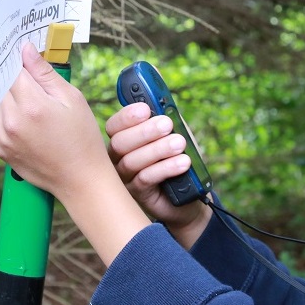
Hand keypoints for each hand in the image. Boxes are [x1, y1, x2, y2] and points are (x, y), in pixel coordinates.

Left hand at [0, 43, 113, 201]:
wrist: (80, 179)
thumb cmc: (82, 138)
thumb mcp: (72, 99)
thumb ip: (45, 73)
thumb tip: (26, 50)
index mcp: (32, 105)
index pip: (13, 69)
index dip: (15, 57)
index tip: (18, 49)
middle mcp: (12, 121)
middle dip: (7, 72)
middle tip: (14, 62)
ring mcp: (2, 137)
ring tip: (12, 84)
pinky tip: (6, 105)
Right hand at [105, 103, 210, 247]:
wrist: (190, 195)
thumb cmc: (178, 159)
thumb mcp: (176, 136)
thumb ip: (169, 122)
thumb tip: (166, 110)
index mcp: (125, 140)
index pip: (115, 126)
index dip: (127, 117)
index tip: (146, 109)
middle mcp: (118, 158)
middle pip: (119, 142)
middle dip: (145, 132)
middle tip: (167, 124)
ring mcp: (124, 178)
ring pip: (131, 161)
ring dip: (158, 150)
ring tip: (179, 144)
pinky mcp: (135, 195)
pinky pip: (144, 179)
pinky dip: (165, 168)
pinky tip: (183, 163)